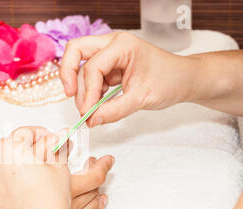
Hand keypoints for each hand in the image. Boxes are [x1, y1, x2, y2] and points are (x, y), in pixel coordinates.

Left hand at [0, 127, 111, 208]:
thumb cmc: (50, 200)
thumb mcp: (59, 167)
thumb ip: (57, 149)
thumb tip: (60, 139)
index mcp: (12, 147)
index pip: (26, 133)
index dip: (41, 135)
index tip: (48, 142)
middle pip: (5, 146)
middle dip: (21, 150)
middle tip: (37, 160)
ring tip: (15, 175)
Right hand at [60, 32, 196, 126]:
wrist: (184, 80)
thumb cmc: (170, 80)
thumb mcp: (142, 98)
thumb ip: (115, 110)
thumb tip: (91, 120)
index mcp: (122, 45)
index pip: (93, 66)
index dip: (87, 91)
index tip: (87, 113)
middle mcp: (112, 45)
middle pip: (76, 50)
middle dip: (68, 73)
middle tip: (70, 95)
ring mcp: (109, 54)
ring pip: (80, 66)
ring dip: (81, 88)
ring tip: (90, 109)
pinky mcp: (109, 66)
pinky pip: (90, 77)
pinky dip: (89, 91)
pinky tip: (96, 104)